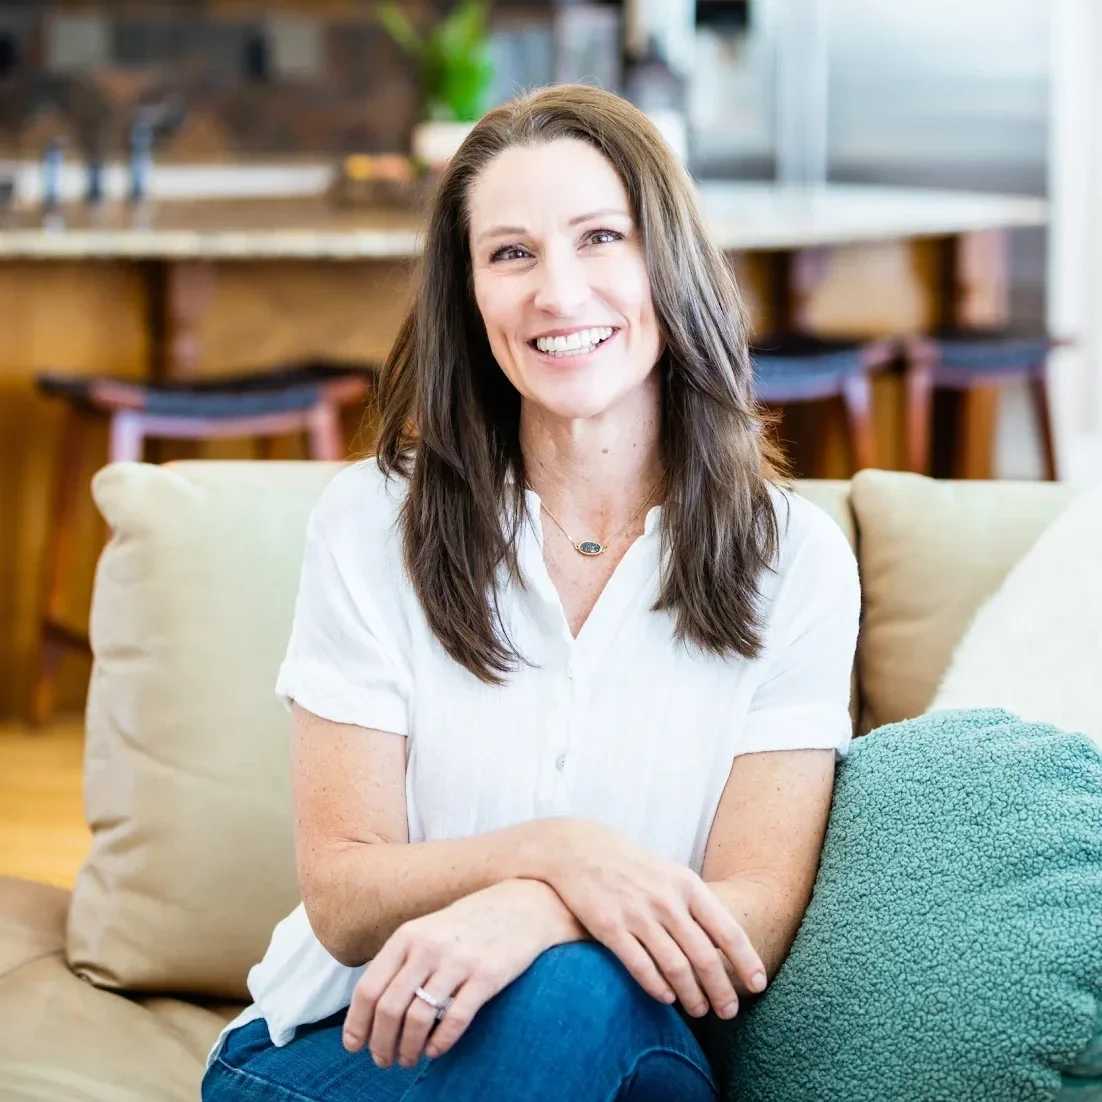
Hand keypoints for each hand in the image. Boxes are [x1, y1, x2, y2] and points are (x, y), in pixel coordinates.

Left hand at [341, 878, 577, 1068]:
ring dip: (407, 1049)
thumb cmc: (470, 924)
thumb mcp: (429, 930)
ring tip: (408, 1059)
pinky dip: (439, 1043)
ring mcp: (458, 961)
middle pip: (389, 1008)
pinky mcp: (486, 976)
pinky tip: (435, 1050)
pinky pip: (454, 1020)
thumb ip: (402, 961)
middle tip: (383, 1060)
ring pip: (418, 1019)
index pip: (369, 988)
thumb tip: (372, 1007)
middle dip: (380, 1043)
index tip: (354, 1046)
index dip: (357, 1024)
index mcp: (408, 935)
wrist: (523, 904)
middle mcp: (428, 947)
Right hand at [541, 819, 767, 1019]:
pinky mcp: (610, 928)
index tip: (758, 986)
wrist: (577, 848)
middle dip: (721, 990)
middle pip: (705, 957)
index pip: (728, 931)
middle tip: (729, 1012)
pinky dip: (658, 988)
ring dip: (692, 996)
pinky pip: (641, 967)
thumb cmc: (630, 864)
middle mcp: (666, 901)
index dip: (746, 962)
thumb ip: (694, 904)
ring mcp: (637, 915)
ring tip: (699, 1011)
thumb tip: (724, 942)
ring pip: (676, 968)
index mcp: (687, 885)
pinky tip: (666, 998)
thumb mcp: (669, 873)